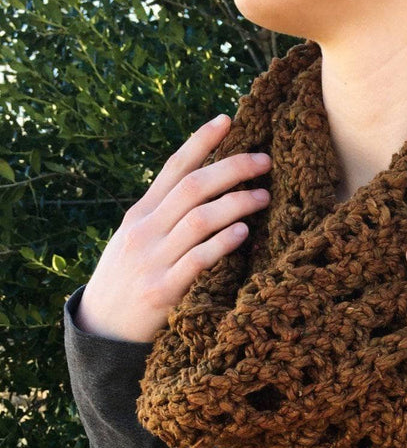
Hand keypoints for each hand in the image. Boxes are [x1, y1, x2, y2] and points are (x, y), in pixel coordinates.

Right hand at [75, 114, 272, 342]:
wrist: (102, 328)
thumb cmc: (127, 279)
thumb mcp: (136, 239)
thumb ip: (164, 215)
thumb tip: (204, 188)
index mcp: (140, 214)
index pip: (174, 168)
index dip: (201, 141)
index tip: (228, 120)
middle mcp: (145, 230)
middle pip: (193, 187)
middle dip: (232, 168)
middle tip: (264, 160)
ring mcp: (153, 260)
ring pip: (199, 219)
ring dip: (236, 203)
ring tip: (263, 195)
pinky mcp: (163, 291)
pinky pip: (198, 260)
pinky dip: (222, 243)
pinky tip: (243, 233)